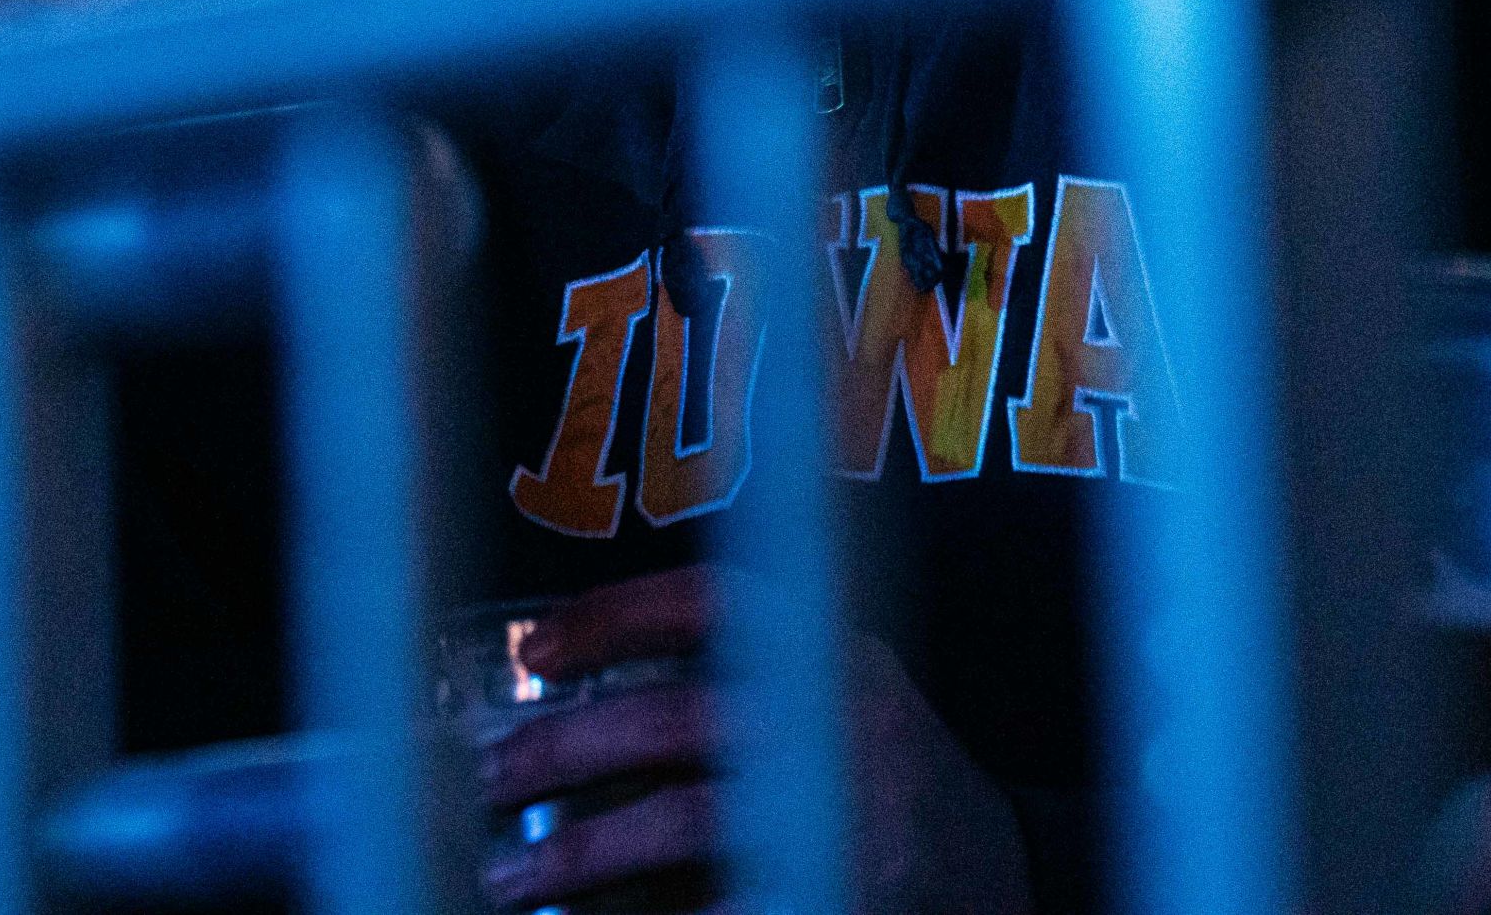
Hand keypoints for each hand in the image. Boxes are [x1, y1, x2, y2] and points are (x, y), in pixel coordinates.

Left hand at [478, 565, 1028, 914]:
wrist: (1002, 878)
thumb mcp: (839, 693)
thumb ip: (744, 677)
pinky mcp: (839, 891)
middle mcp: (841, 723)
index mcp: (832, 653)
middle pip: (674, 719)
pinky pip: (717, 903)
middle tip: (488, 777)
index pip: (711, 605)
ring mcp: (846, 817)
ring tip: (510, 878)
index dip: (612, 615)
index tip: (533, 647)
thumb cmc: (883, 780)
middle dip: (565, 749)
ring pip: (682, 825)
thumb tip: (567, 693)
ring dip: (581, 852)